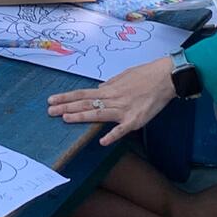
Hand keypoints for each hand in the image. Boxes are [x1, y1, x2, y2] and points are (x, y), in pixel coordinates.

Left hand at [47, 58, 174, 145]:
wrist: (166, 77)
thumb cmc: (145, 75)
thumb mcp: (123, 76)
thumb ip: (109, 84)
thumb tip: (98, 88)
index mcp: (109, 88)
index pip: (82, 93)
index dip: (66, 97)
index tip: (52, 100)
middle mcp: (113, 98)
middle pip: (86, 103)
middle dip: (66, 107)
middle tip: (50, 112)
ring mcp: (123, 110)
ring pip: (98, 114)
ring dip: (81, 117)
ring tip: (65, 119)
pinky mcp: (135, 120)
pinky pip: (122, 129)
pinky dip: (112, 135)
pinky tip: (102, 142)